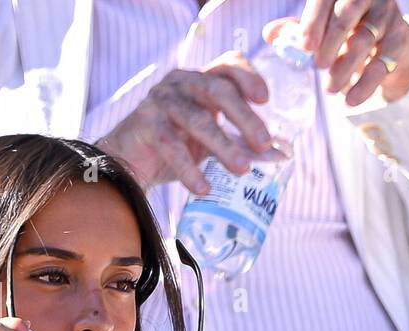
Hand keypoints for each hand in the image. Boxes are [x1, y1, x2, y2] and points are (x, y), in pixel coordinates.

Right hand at [98, 51, 273, 193]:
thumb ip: (241, 143)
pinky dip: (189, 169)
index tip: (265, 100)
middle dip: (245, 116)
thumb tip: (280, 154)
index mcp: (201, 80)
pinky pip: (171, 145)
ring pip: (197, 119)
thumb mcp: (211, 141)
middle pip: (218, 89)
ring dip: (223, 145)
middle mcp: (181, 83)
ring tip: (242, 169)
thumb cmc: (176, 147)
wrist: (128, 161)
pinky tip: (203, 188)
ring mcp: (161, 101)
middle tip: (263, 143)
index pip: (228, 64)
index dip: (248, 76)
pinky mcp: (145, 125)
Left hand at [289, 0, 408, 105]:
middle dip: (331, 41)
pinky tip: (349, 100)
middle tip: (317, 66)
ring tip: (330, 88)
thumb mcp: (321, 26)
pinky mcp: (399, 38)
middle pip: (348, 13)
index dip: (314, 20)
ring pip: (364, 39)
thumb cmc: (346, 28)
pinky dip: (365, 85)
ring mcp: (386, 15)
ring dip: (345, 66)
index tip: (304, 46)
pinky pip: (382, 64)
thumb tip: (270, 34)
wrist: (387, 39)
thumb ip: (297, 29)